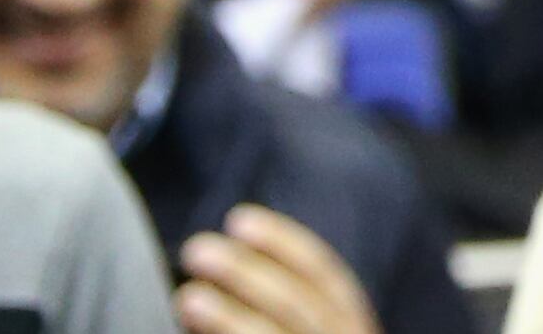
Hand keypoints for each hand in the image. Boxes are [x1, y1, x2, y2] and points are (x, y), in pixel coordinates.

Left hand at [176, 207, 372, 333]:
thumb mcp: (317, 328)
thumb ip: (285, 304)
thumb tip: (218, 272)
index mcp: (354, 322)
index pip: (324, 274)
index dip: (282, 242)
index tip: (238, 219)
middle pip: (297, 304)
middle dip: (246, 273)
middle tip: (197, 249)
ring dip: (229, 317)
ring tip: (188, 296)